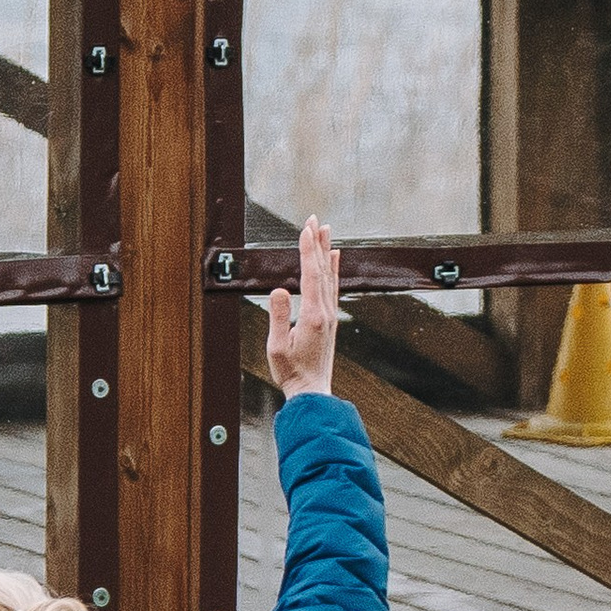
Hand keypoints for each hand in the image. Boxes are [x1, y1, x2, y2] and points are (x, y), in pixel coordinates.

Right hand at [267, 218, 339, 396]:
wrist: (312, 391)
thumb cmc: (291, 372)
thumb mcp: (277, 347)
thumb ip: (278, 317)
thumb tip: (279, 290)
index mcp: (312, 316)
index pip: (310, 275)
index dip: (307, 250)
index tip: (305, 228)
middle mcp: (325, 312)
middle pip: (322, 270)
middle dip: (317, 242)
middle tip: (314, 219)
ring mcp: (330, 315)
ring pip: (329, 275)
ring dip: (326, 251)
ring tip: (325, 230)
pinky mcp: (329, 319)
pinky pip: (333, 287)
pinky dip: (333, 269)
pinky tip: (333, 258)